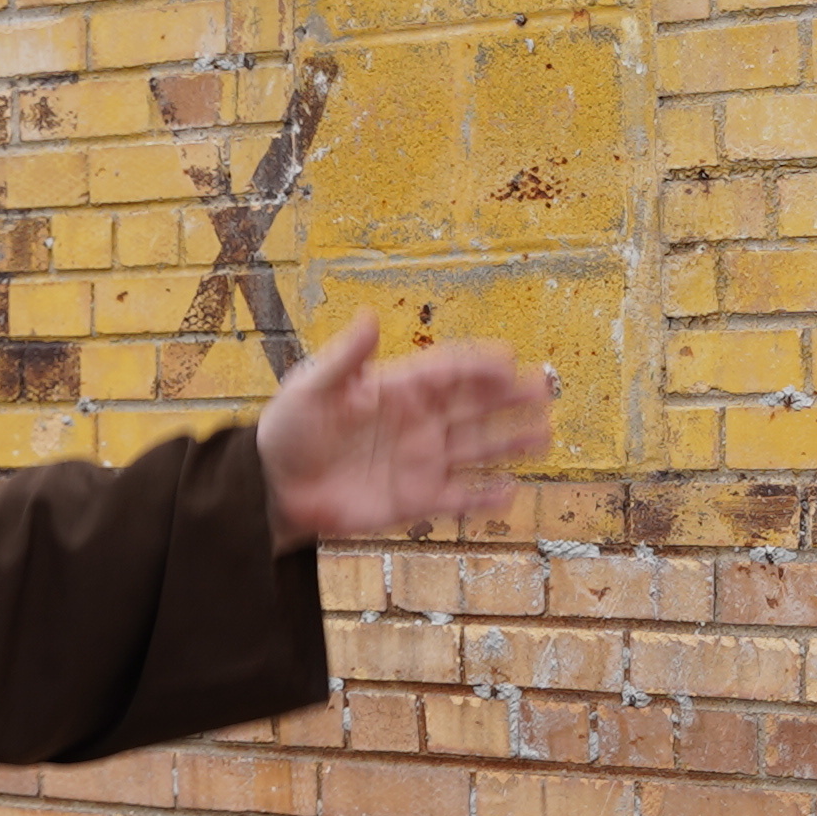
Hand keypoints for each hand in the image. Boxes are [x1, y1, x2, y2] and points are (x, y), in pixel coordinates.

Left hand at [258, 311, 555, 547]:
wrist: (272, 487)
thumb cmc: (288, 429)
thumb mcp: (311, 387)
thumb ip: (345, 357)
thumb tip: (370, 316)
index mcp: (398, 388)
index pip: (448, 371)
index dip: (479, 364)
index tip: (509, 359)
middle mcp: (418, 422)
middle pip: (474, 406)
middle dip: (509, 397)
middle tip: (543, 388)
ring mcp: (420, 461)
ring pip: (476, 448)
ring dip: (510, 441)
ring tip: (544, 433)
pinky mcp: (415, 499)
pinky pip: (458, 497)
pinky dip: (484, 497)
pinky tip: (512, 490)